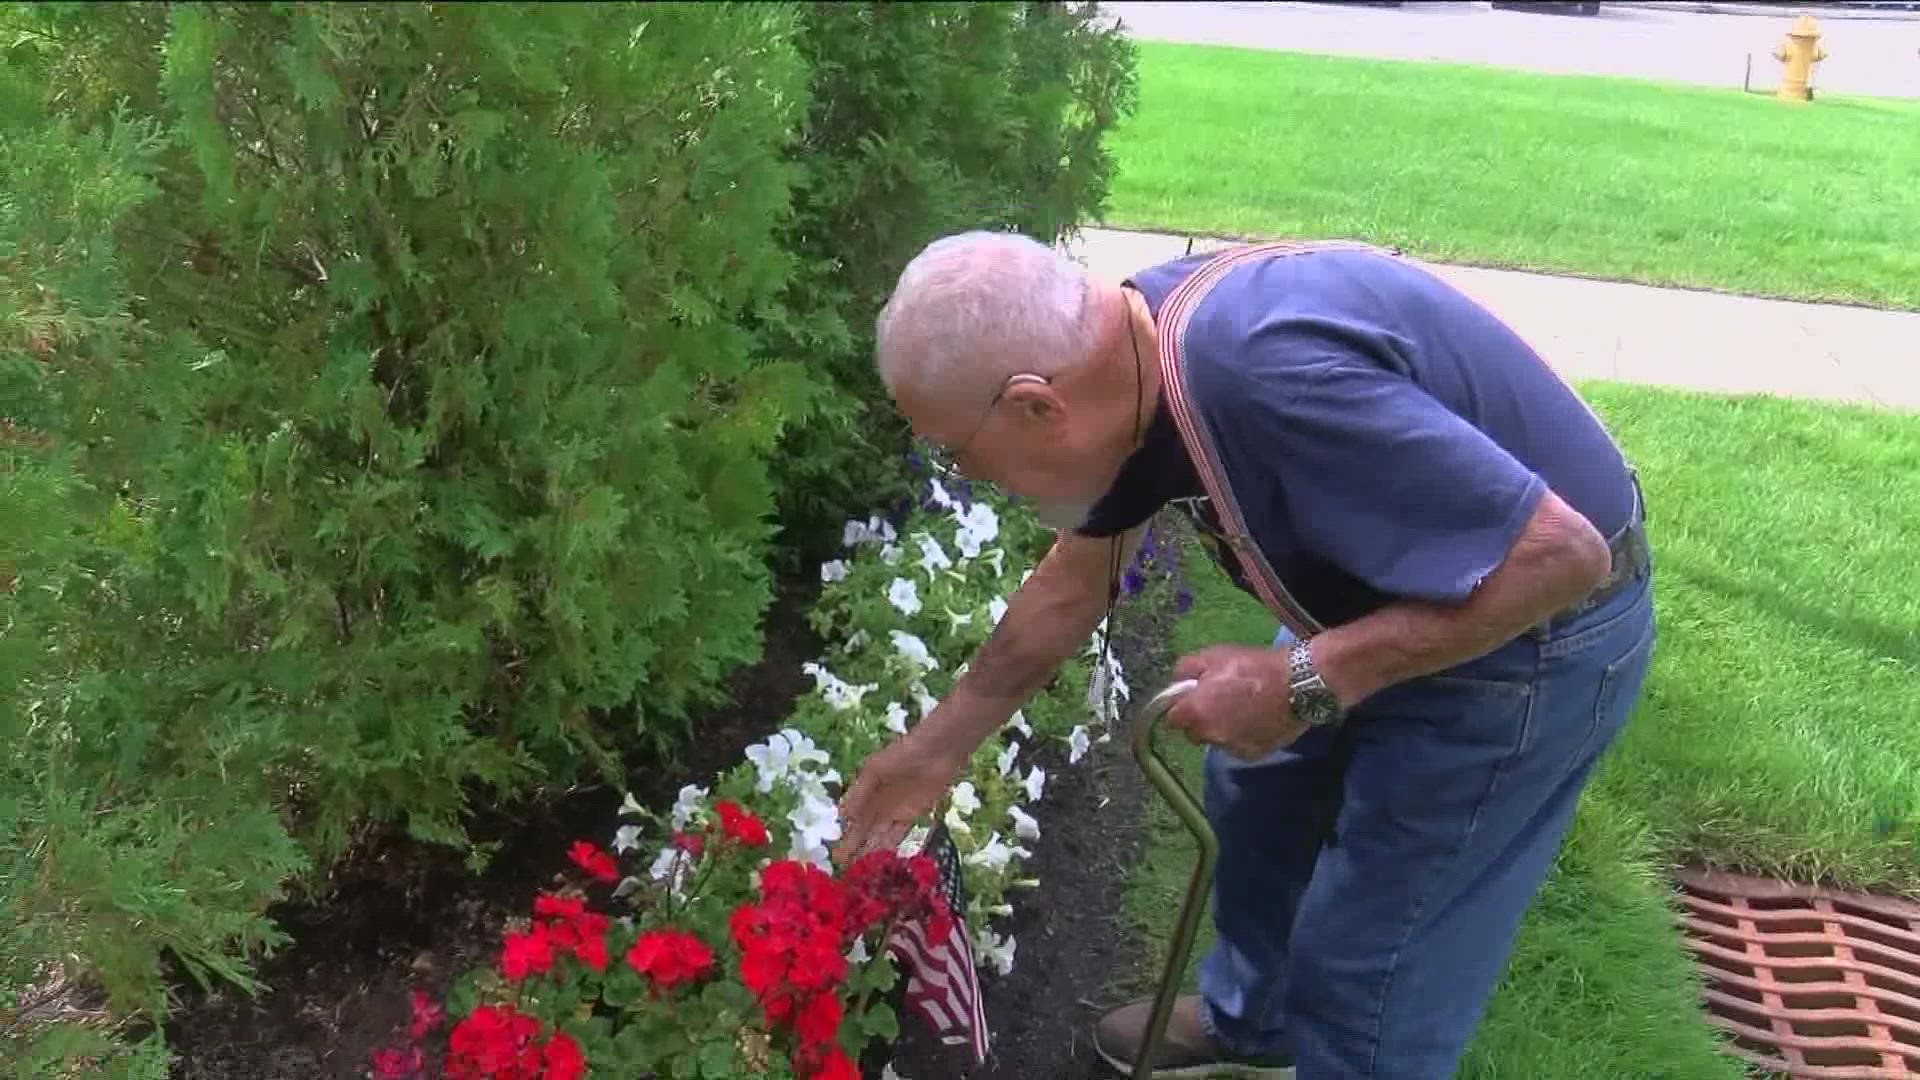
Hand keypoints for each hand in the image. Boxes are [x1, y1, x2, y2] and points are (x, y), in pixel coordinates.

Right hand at [833, 729, 969, 863]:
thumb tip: (842, 817)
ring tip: (864, 875)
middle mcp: (878, 805)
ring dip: (873, 853)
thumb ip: (859, 794)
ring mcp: (896, 811)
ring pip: (880, 836)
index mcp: (865, 793)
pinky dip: (891, 847)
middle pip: (864, 833)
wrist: (936, 751)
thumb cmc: (901, 754)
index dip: (845, 839)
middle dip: (856, 851)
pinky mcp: (914, 815)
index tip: (837, 858)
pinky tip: (885, 862)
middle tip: (847, 873)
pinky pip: (899, 834)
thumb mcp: (874, 770)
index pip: (852, 821)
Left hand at [1168, 644, 1306, 760]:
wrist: (1297, 684)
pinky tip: (1257, 720)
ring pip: (1217, 740)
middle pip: (1195, 732)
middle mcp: (1209, 736)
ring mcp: (1231, 748)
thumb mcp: (1214, 656)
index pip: (1171, 720)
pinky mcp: (1252, 755)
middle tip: (1221, 700)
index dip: (1180, 708)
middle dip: (1201, 719)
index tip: (1192, 699)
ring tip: (1244, 709)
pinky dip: (1243, 736)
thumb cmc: (1253, 666)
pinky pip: (1238, 746)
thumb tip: (1176, 683)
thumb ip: (1185, 670)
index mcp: (1195, 712)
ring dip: (1223, 728)